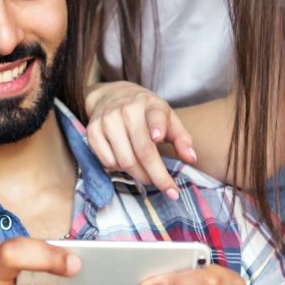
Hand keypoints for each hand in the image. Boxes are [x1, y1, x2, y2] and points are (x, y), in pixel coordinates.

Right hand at [85, 81, 197, 198]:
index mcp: (151, 105)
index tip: (158, 137)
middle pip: (142, 150)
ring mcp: (107, 120)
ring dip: (139, 175)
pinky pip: (107, 161)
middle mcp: (127, 110)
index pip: (155, 116)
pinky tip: (127, 164)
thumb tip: (191, 159)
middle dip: (156, 175)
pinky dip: (119, 170)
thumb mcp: (168, 118)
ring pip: (124, 160)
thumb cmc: (146, 112)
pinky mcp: (92, 131)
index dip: (157, 126)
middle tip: (167, 189)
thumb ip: (181, 138)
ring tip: (147, 175)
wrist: (112, 96)